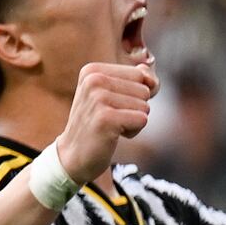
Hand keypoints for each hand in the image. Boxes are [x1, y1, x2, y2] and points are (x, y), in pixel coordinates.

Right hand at [53, 59, 157, 185]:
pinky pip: (142, 120)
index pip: (139, 74)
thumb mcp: (115, 95)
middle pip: (144, 90)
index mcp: (93, 70)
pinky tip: (113, 134)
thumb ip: (137, 80)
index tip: (113, 105)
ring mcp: (98, 98)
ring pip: (145, 106)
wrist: (74, 154)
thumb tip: (151, 78)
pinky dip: (133, 131)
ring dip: (133, 121)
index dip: (136, 94)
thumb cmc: (99, 124)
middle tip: (112, 118)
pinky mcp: (105, 117)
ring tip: (111, 126)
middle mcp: (94, 80)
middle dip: (135, 108)